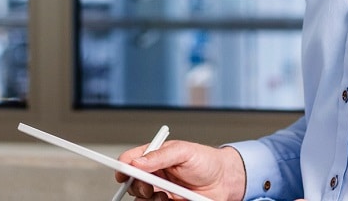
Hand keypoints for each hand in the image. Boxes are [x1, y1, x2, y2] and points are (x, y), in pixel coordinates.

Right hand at [114, 140, 245, 200]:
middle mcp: (154, 175)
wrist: (225, 181)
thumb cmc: (206, 161)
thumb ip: (159, 156)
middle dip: (137, 186)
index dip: (122, 167)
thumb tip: (137, 162)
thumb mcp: (183, 151)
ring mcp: (160, 191)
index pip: (130, 160)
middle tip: (149, 186)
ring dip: (149, 199)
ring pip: (141, 200)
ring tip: (164, 196)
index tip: (121, 174)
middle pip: (132, 183)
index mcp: (154, 158)